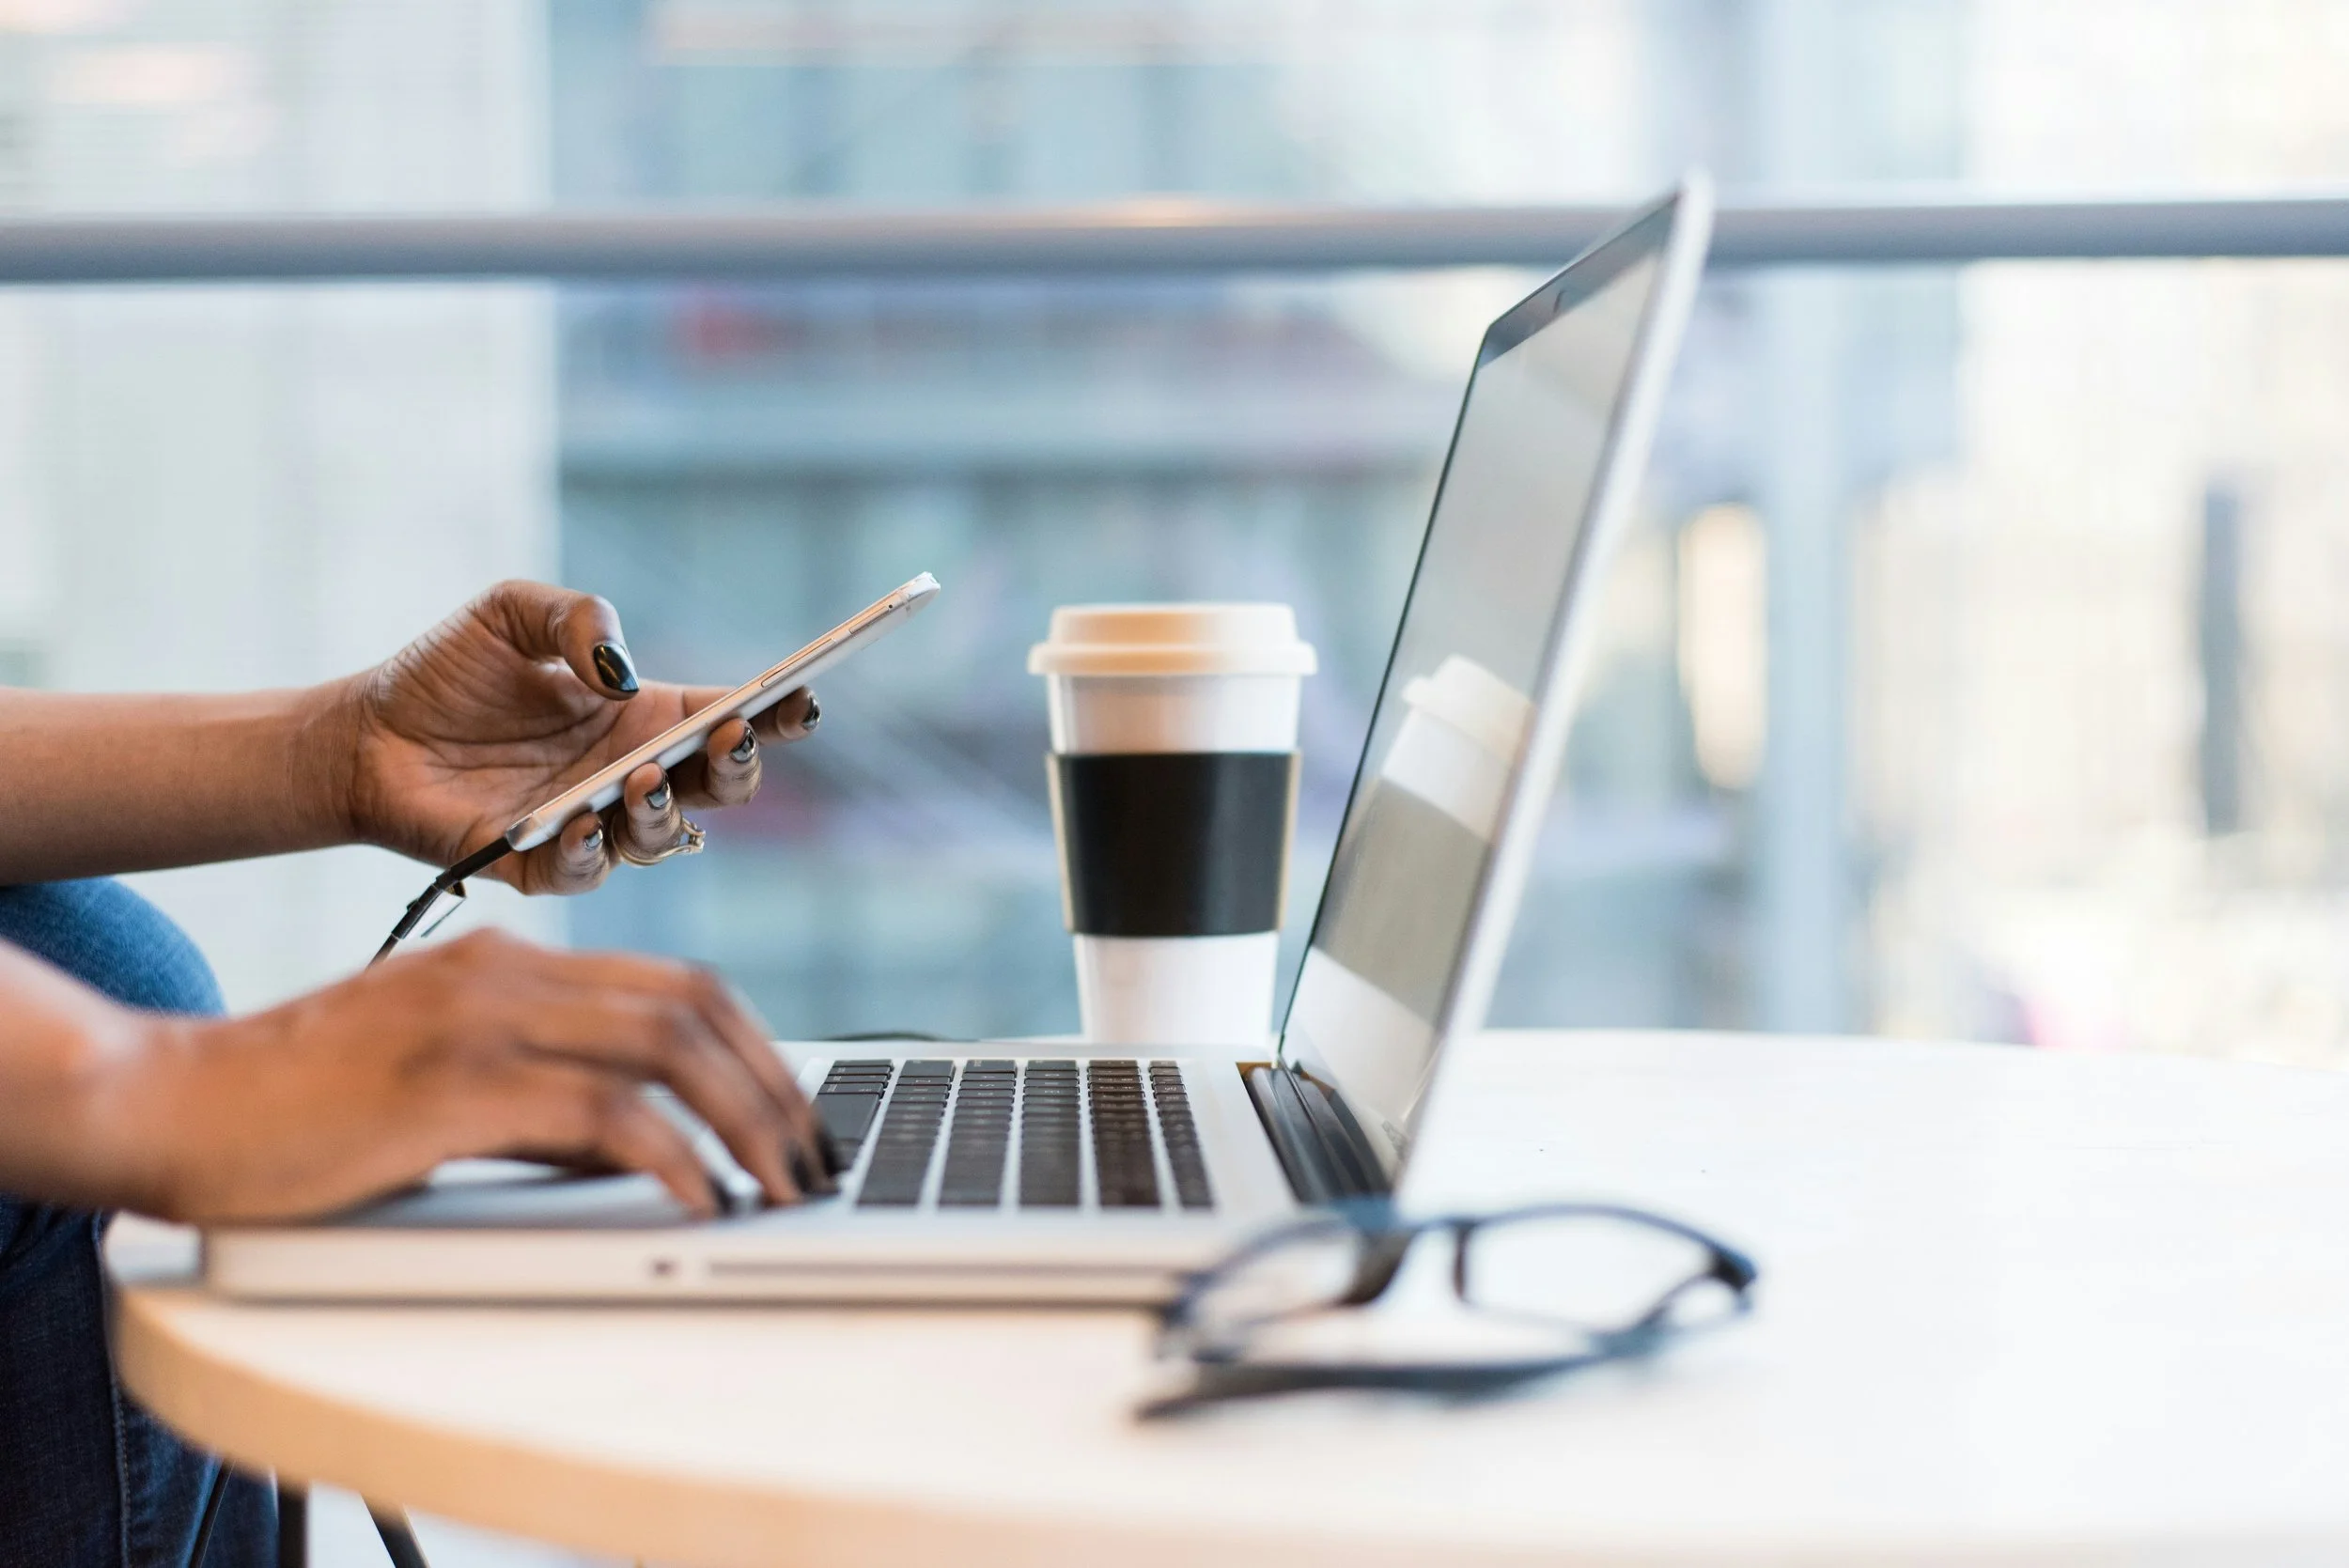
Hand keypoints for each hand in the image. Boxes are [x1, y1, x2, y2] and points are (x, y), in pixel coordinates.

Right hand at [91, 930, 834, 1223]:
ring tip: (782, 1186)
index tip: (795, 1112)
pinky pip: (602, 1113)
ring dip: (746, 1121)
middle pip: (694, 1005)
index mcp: (510, 961)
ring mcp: (480, 1020)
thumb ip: (542, 1099)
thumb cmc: (299, 1107)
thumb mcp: (443, 1083)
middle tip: (813, 1157)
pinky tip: (700, 1199)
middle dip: (775, 1086)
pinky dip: (671, 1157)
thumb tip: (641, 1150)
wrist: (170, 1103)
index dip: (757, 1046)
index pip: (678, 983)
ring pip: (667, 1047)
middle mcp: (507, 972)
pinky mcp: (452, 1085)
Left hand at [334, 580, 820, 892]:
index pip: (729, 718)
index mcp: (643, 716)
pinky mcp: (538, 865)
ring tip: (642, 778)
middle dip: (739, 766)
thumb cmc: (445, 673)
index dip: (775, 712)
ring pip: (664, 838)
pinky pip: (585, 872)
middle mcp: (630, 775)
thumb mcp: (511, 612)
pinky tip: (581, 820)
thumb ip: (576, 618)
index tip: (801, 697)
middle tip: (729, 737)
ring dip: (665, 811)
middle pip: (719, 788)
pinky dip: (591, 851)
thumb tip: (620, 672)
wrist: (362, 735)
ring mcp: (591, 825)